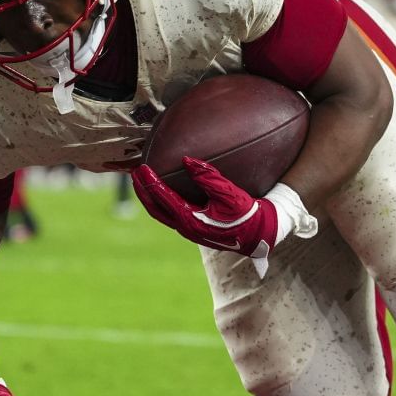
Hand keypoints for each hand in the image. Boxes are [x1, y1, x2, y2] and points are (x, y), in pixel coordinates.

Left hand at [131, 157, 316, 277]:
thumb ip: (209, 177)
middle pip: (155, 209)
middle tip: (135, 172)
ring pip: (161, 213)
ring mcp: (189, 230)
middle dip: (143, 191)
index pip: (163, 199)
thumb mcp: (230, 194)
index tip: (141, 168)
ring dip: (150, 197)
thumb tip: (188, 160)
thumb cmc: (247, 215)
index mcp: (191, 220)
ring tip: (143, 180)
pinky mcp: (195, 228)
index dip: (150, 183)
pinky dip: (162, 201)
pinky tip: (163, 190)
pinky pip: (171, 214)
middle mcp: (186, 227)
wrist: (260, 235)